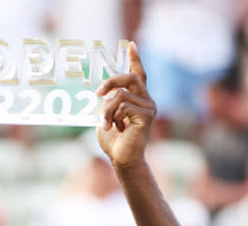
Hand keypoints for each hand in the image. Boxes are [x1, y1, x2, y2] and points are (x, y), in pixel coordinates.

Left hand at [96, 42, 155, 168]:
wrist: (122, 159)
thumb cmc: (114, 141)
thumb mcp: (107, 116)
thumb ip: (108, 102)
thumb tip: (105, 92)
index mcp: (137, 98)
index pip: (138, 74)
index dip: (135, 59)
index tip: (131, 44)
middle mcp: (146, 100)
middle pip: (129, 77)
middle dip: (111, 81)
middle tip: (98, 93)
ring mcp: (149, 107)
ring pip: (121, 94)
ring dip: (107, 109)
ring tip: (105, 123)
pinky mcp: (147, 115)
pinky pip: (123, 106)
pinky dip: (113, 116)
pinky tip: (115, 128)